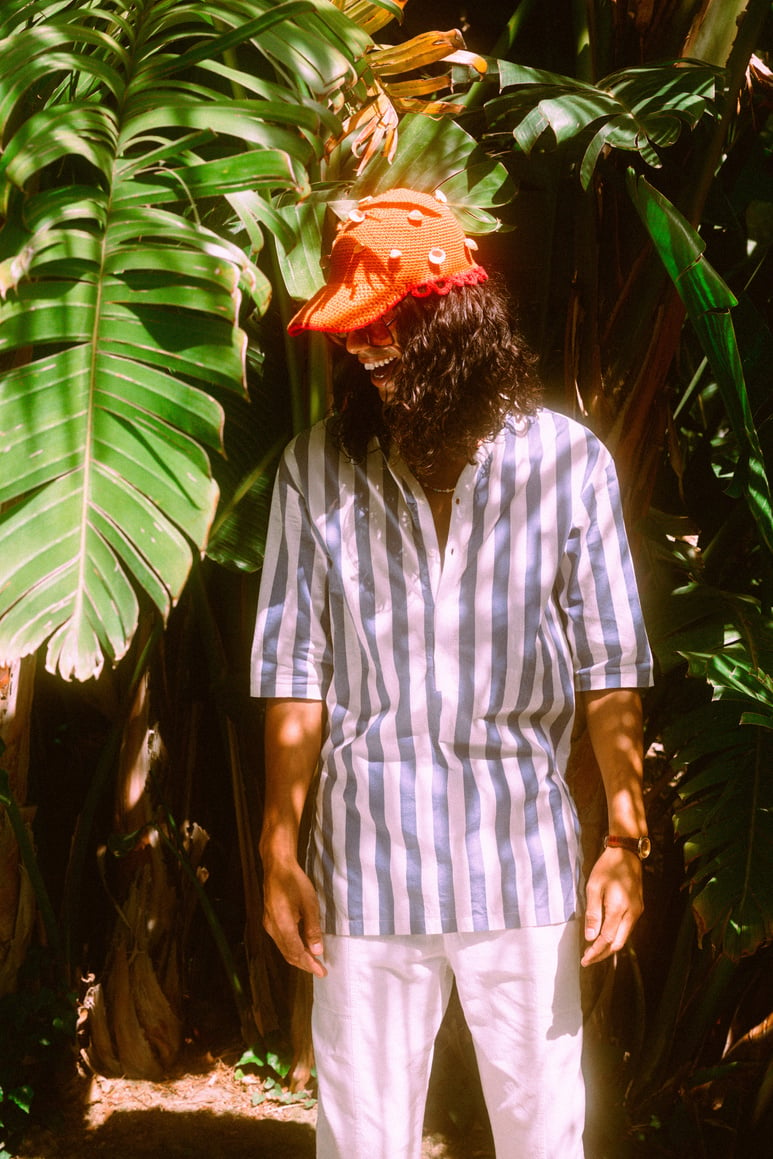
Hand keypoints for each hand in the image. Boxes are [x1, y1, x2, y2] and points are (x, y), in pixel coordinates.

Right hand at [262, 856, 326, 976]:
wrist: (277, 866)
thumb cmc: (294, 881)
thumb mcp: (309, 904)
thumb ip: (313, 929)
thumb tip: (317, 951)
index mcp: (282, 925)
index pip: (296, 953)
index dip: (310, 965)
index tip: (322, 972)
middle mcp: (272, 928)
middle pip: (289, 954)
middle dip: (305, 964)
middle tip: (320, 970)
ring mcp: (269, 925)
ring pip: (284, 948)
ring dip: (299, 957)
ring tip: (314, 961)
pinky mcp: (269, 920)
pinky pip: (281, 940)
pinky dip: (293, 947)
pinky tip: (303, 946)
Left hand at [581, 846, 643, 966]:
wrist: (627, 853)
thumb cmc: (607, 867)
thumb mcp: (594, 887)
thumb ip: (593, 913)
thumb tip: (590, 937)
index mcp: (619, 908)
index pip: (606, 939)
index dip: (595, 952)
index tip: (584, 960)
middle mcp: (632, 913)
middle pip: (617, 943)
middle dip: (603, 954)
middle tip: (588, 960)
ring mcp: (637, 911)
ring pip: (624, 938)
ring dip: (609, 947)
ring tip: (594, 951)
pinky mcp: (639, 908)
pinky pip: (627, 929)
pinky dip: (616, 937)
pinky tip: (605, 937)